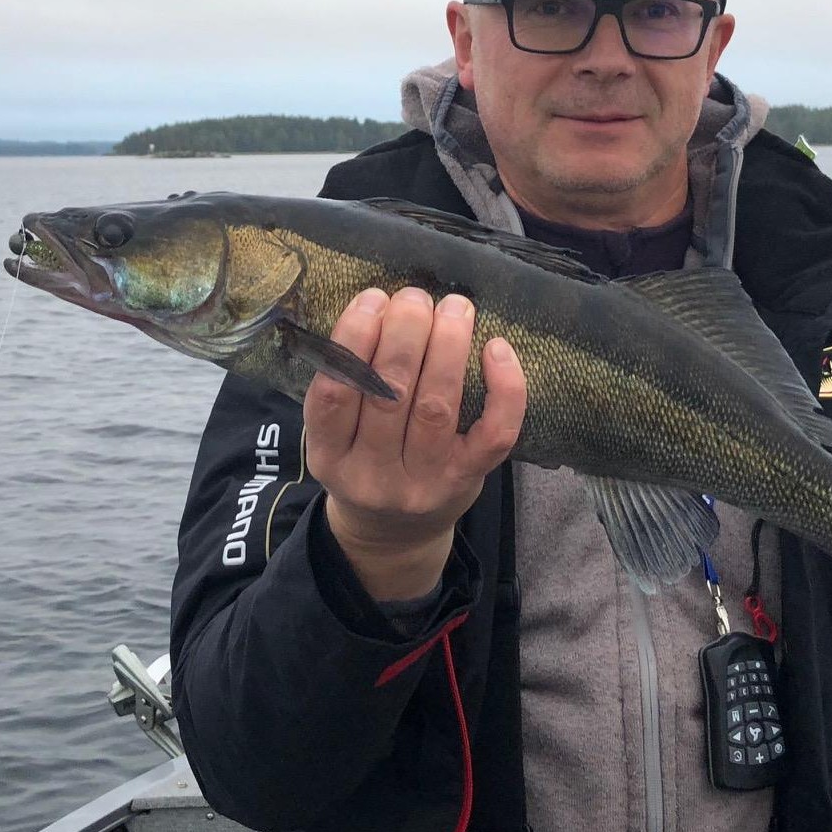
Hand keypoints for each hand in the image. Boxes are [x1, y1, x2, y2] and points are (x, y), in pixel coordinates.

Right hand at [303, 286, 526, 600]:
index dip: (353, 339)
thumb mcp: (335, 436)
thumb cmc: (365, 462)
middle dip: (405, 332)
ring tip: (454, 307)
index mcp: (329, 456)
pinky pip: (493, 434)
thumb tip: (383, 306)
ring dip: (448, 346)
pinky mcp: (468, 481)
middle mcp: (373, 474)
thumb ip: (347, 384)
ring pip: (437, 406)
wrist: (395, 535)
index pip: (334, 394)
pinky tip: (497, 348)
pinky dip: (502, 389)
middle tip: (416, 296)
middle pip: (389, 394)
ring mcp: (424, 482)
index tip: (373, 298)